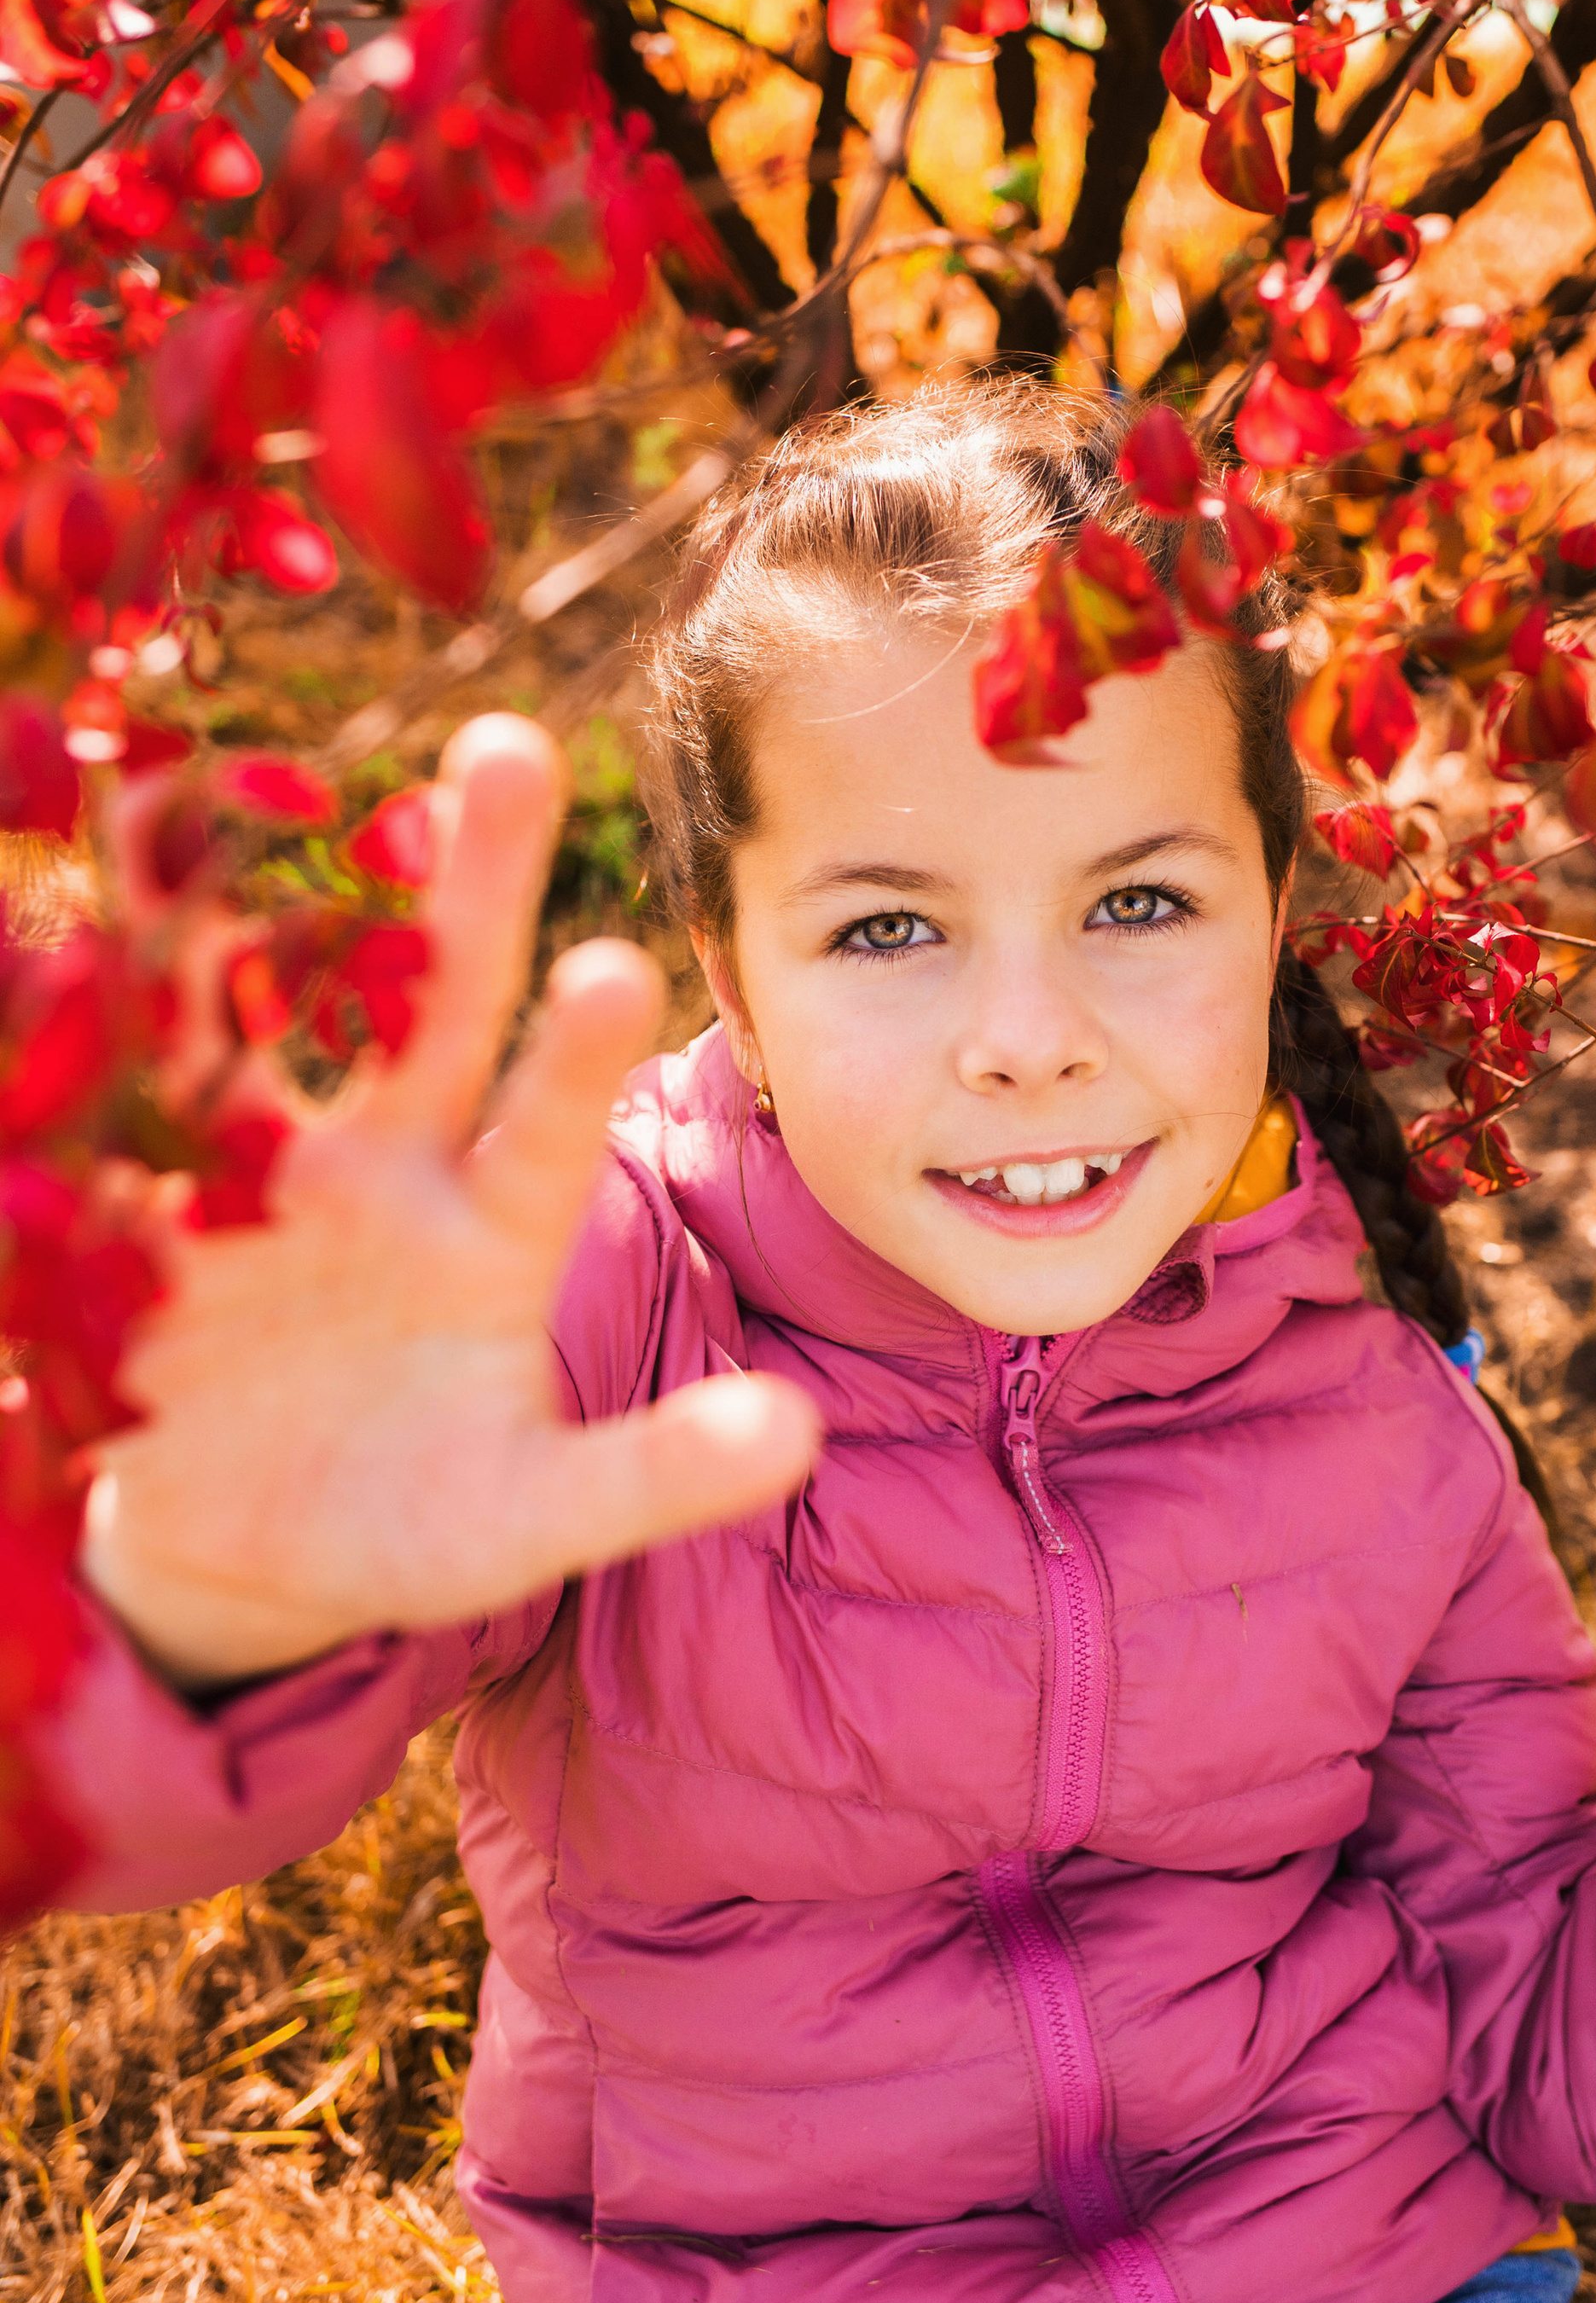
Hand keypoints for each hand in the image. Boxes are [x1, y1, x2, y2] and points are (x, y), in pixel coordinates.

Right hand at [83, 716, 818, 1690]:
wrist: (246, 1555)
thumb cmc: (416, 1519)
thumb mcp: (530, 1519)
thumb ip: (655, 1476)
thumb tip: (796, 1441)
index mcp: (494, 1230)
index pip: (551, 1124)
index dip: (579, 1054)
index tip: (615, 966)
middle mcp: (387, 1172)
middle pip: (438, 1006)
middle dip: (472, 882)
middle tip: (511, 747)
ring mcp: (261, 1181)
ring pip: (272, 1017)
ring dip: (256, 909)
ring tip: (239, 782)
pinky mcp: (147, 1216)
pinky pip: (131, 1105)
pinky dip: (104, 1015)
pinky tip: (91, 911)